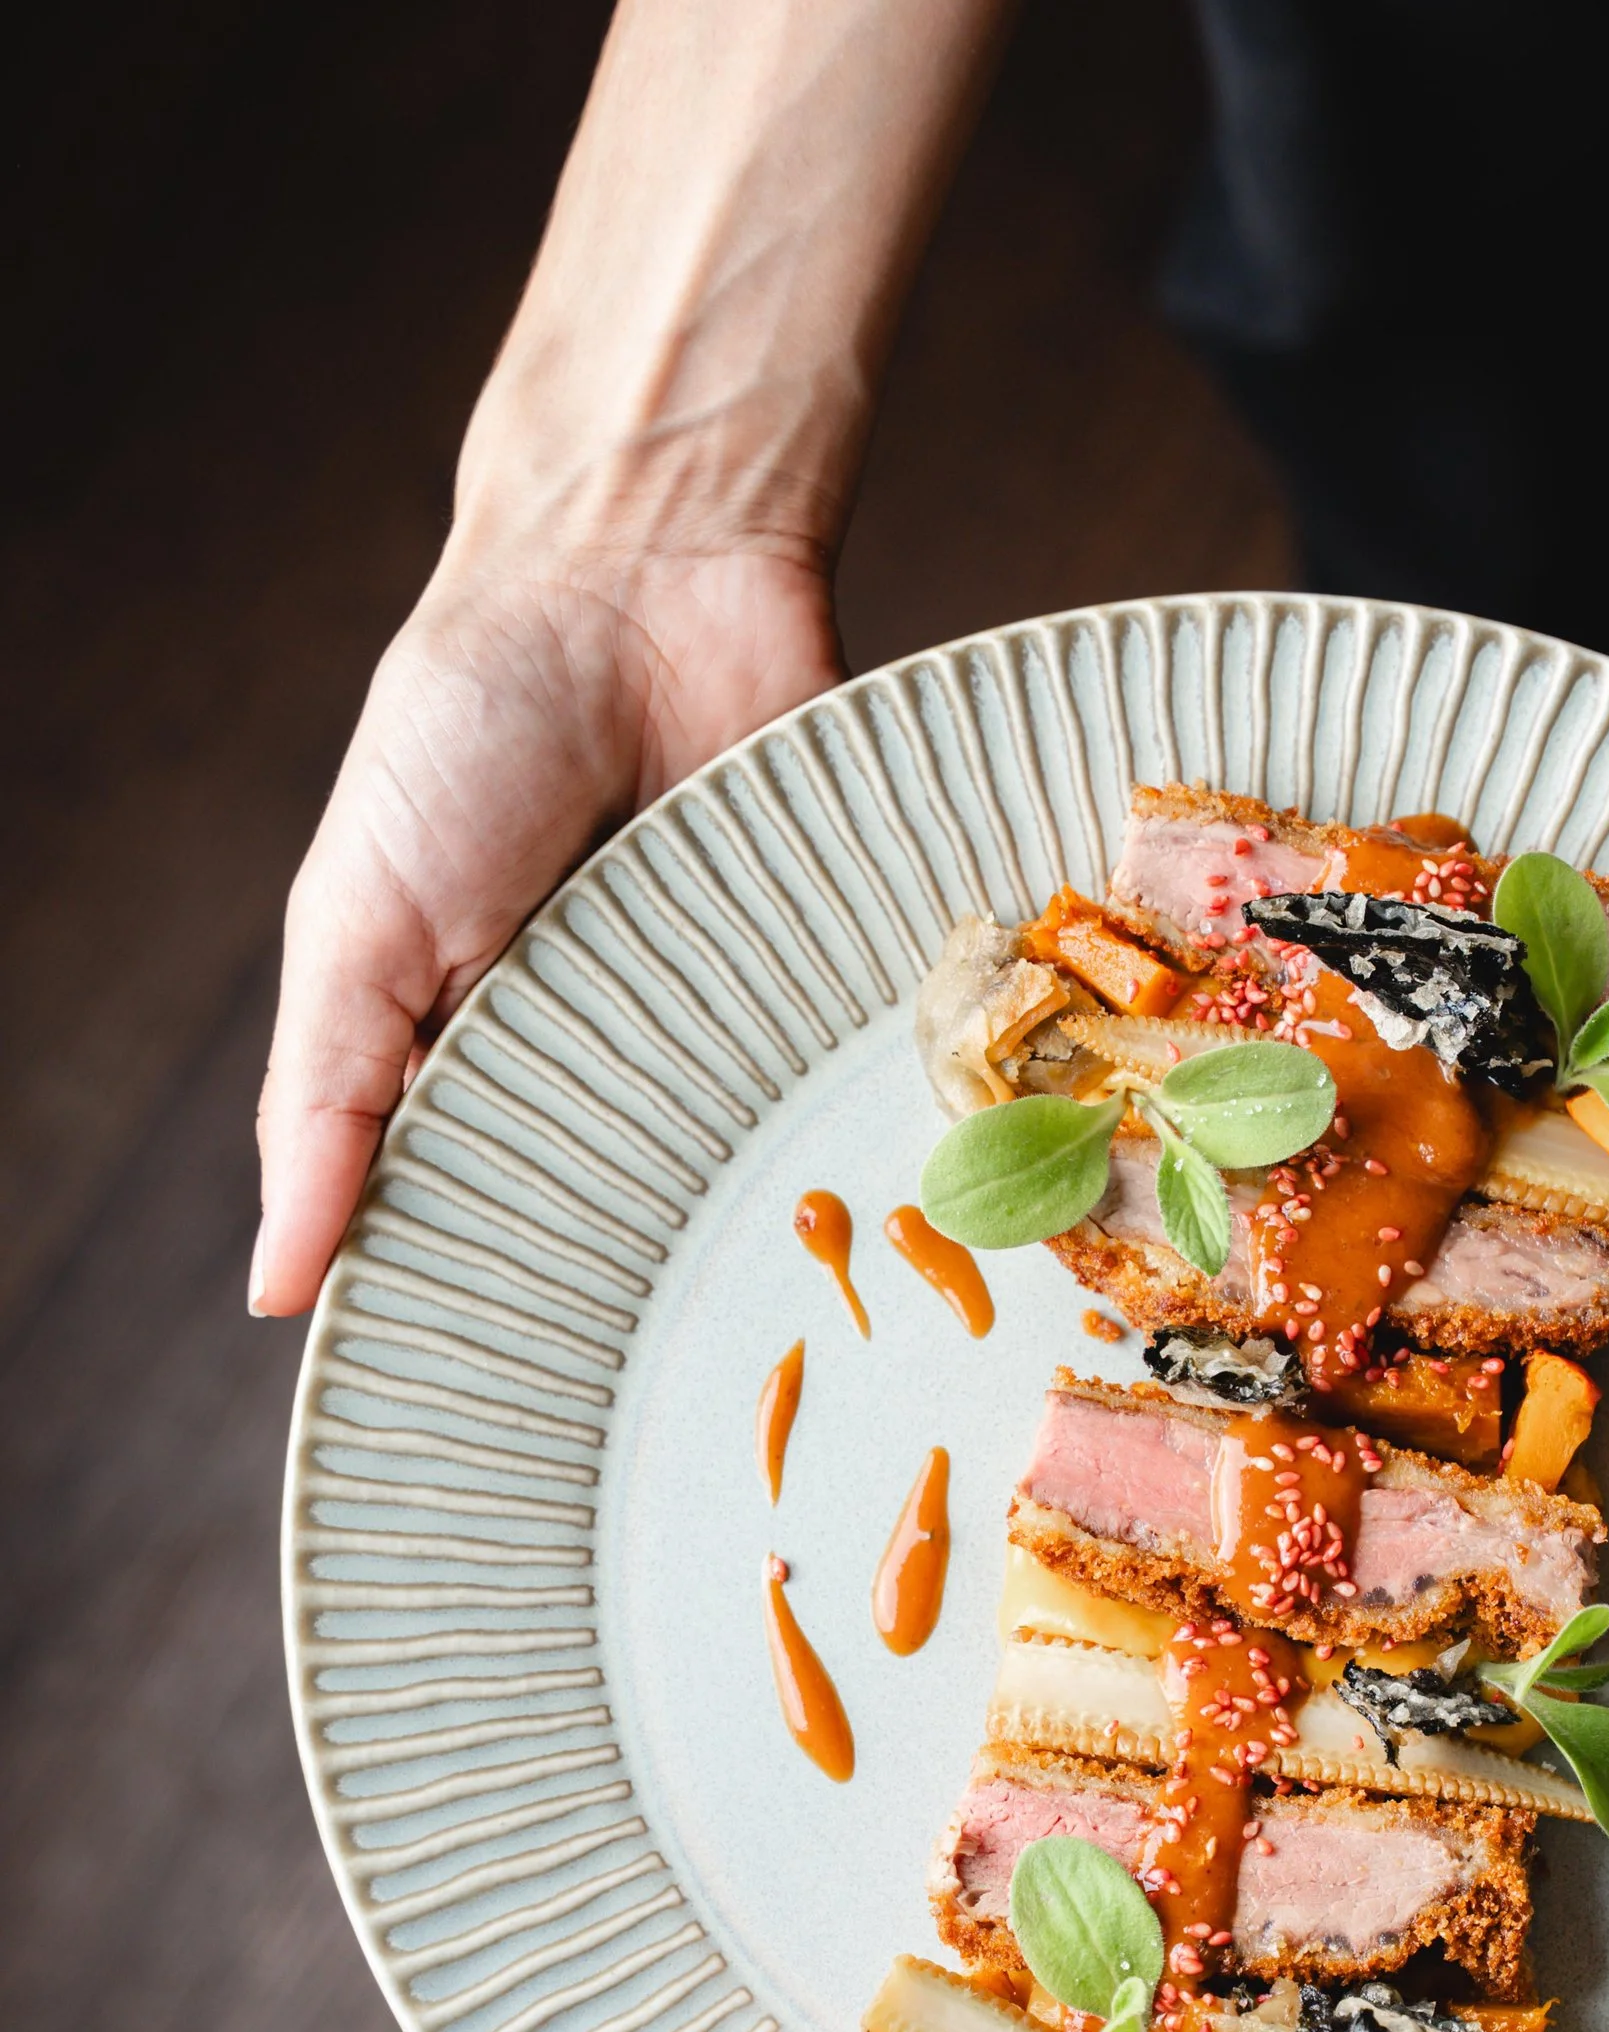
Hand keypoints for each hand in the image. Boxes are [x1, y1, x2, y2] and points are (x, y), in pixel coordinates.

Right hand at [249, 0, 1083, 1318]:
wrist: (646, 567)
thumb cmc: (466, 735)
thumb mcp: (358, 928)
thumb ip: (324, 1104)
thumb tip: (273, 1292)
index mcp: (491, 1072)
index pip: (501, 1238)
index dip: (516, 1338)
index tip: (531, 1464)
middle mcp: (621, 1067)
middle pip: (649, 1232)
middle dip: (669, 1319)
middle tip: (693, 1443)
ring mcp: (737, 1027)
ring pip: (766, 1178)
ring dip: (791, 1246)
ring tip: (816, 1372)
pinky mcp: (839, 974)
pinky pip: (864, 1077)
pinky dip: (881, 1133)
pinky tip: (912, 1237)